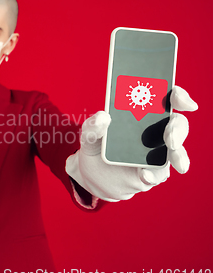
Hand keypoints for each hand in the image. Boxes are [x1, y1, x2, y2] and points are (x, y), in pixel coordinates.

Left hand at [66, 86, 197, 201]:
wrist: (92, 175)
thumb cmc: (96, 147)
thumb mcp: (89, 134)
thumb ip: (93, 126)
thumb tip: (103, 118)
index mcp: (143, 114)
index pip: (167, 99)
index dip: (179, 97)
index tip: (183, 102)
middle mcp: (156, 132)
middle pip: (177, 125)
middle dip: (178, 129)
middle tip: (171, 138)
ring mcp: (158, 153)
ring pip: (176, 152)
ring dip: (177, 155)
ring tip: (172, 159)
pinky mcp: (154, 173)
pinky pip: (159, 174)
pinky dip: (152, 175)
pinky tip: (144, 175)